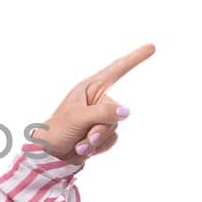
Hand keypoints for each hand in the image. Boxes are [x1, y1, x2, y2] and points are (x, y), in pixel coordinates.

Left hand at [31, 43, 155, 165]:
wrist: (48, 155)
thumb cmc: (57, 129)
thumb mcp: (78, 117)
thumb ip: (103, 113)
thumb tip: (127, 112)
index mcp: (90, 88)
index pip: (117, 69)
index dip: (135, 58)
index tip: (152, 47)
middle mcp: (97, 100)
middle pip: (117, 111)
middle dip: (101, 128)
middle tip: (85, 136)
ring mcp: (99, 118)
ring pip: (114, 128)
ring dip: (97, 141)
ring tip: (79, 144)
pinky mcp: (101, 133)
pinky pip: (111, 140)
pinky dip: (98, 148)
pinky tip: (81, 149)